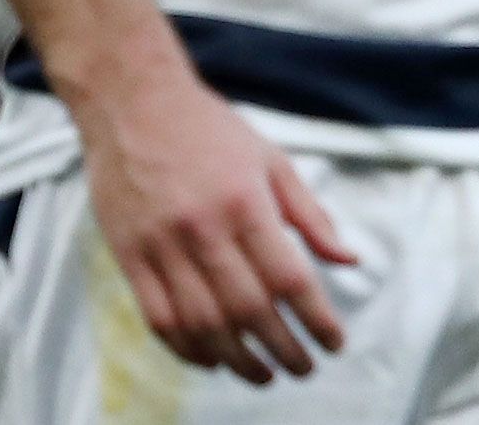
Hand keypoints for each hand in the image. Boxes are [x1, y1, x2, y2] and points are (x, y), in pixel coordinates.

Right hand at [76, 70, 355, 381]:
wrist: (132, 103)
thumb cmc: (209, 129)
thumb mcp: (273, 160)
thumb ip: (311, 215)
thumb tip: (350, 259)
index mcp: (245, 203)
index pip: (289, 276)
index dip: (315, 317)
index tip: (334, 342)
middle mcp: (203, 229)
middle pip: (248, 309)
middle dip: (282, 347)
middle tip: (304, 368)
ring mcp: (161, 246)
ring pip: (202, 323)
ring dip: (237, 359)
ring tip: (263, 375)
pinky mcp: (128, 256)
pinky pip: (158, 318)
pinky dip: (186, 348)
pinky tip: (212, 360)